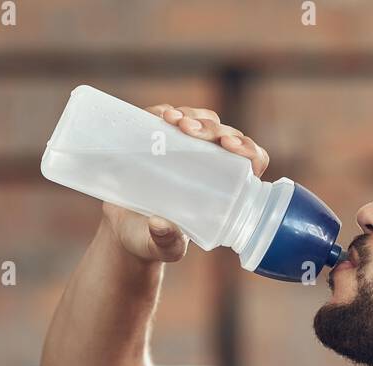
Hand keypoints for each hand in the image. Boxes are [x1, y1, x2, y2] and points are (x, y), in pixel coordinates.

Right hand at [100, 104, 271, 262]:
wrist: (121, 228)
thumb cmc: (149, 241)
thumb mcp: (159, 248)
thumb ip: (165, 242)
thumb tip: (160, 225)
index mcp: (224, 191)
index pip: (250, 163)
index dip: (248, 150)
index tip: (230, 147)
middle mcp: (212, 165)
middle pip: (226, 136)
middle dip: (212, 129)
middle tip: (189, 130)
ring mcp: (188, 149)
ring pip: (203, 120)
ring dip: (192, 116)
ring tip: (173, 120)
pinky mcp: (162, 138)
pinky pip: (172, 116)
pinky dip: (167, 111)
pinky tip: (160, 115)